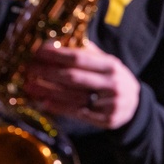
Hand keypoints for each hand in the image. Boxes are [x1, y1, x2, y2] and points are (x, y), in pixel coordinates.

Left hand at [22, 40, 141, 128]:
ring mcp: (109, 104)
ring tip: (29, 86)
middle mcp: (112, 85)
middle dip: (47, 72)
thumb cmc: (115, 80)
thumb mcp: (108, 63)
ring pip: (72, 97)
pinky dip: (58, 107)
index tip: (37, 51)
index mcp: (112, 66)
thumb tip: (59, 43)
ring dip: (47, 91)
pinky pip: (77, 113)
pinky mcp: (105, 120)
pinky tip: (43, 102)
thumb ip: (88, 54)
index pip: (79, 58)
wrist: (135, 107)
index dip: (56, 55)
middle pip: (73, 77)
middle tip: (28, 68)